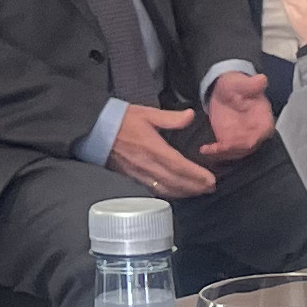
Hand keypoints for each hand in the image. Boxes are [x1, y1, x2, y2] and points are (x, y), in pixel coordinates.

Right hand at [105, 102, 219, 199]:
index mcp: (154, 148)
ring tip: (198, 192)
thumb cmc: (122, 120)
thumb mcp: (147, 113)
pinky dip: (169, 193)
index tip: (211, 180)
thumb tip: (191, 116)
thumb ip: (171, 117)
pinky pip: (154, 189)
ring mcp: (140, 174)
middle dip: (195, 187)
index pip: (180, 166)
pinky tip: (177, 193)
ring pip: (166, 189)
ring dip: (184, 193)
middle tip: (210, 189)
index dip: (196, 175)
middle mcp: (148, 165)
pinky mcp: (133, 178)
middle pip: (176, 182)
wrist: (95, 131)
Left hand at [199, 70, 277, 162]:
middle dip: (231, 150)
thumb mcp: (241, 83)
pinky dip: (215, 153)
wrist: (224, 90)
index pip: (259, 136)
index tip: (230, 142)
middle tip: (216, 149)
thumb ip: (251, 84)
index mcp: (264, 120)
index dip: (246, 141)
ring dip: (222, 154)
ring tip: (208, 150)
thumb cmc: (236, 86)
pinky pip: (225, 152)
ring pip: (235, 153)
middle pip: (246, 148)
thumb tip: (262, 79)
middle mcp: (256, 133)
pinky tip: (205, 149)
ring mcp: (243, 139)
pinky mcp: (231, 142)